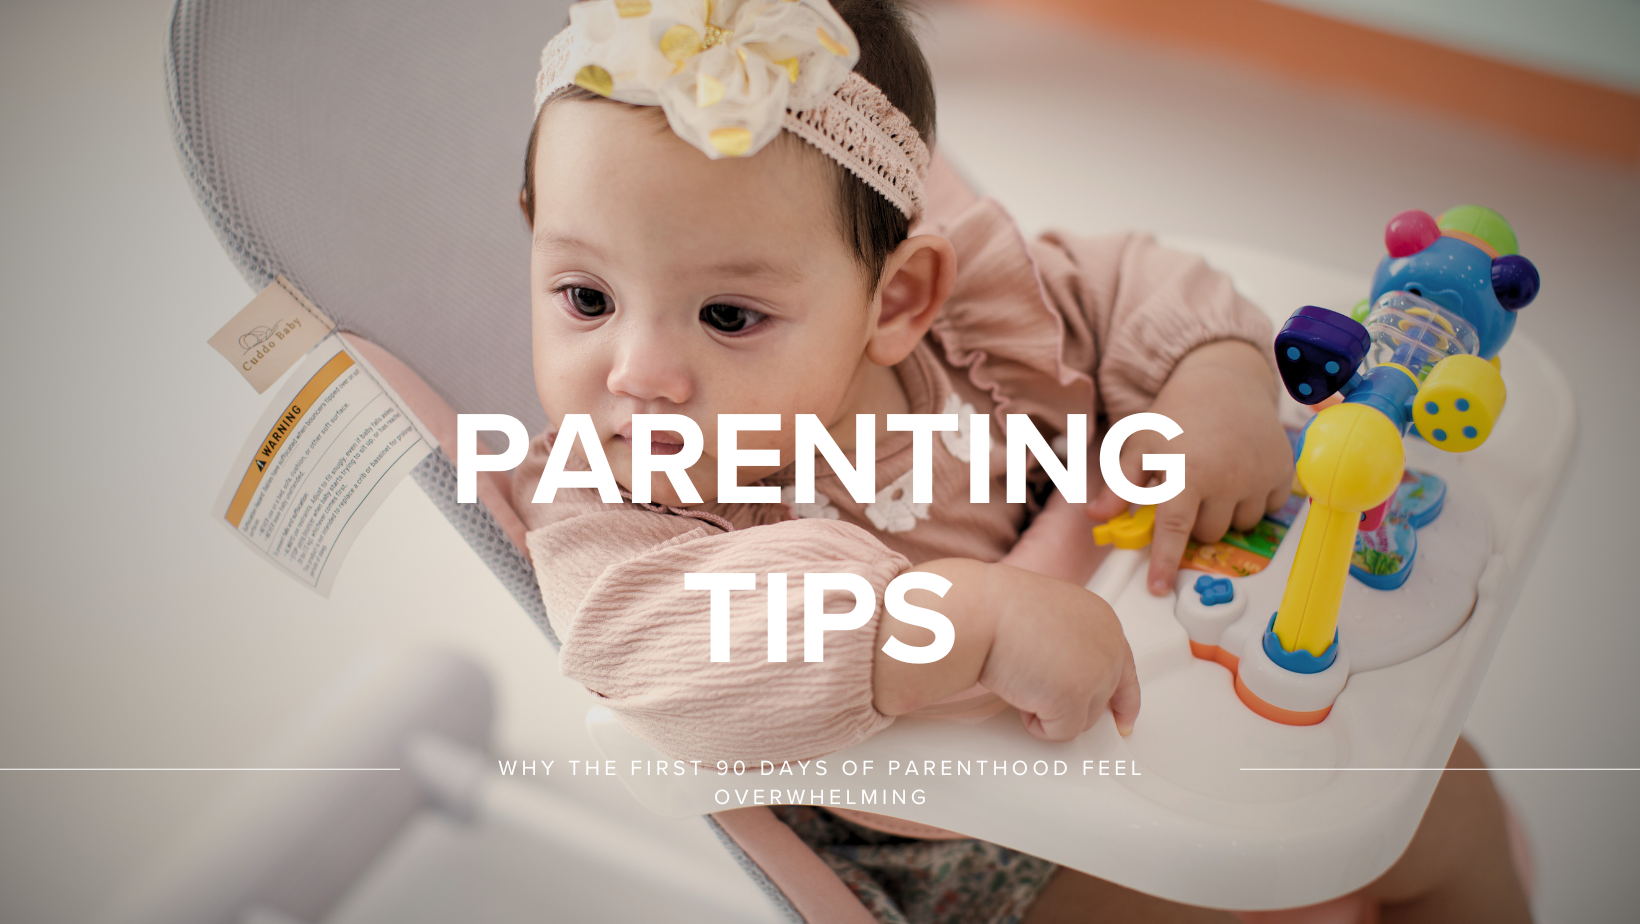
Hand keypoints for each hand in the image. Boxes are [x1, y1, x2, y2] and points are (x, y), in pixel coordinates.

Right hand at [873, 560, 1140, 738]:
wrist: (981, 612)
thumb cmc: (997, 609)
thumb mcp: (1047, 618)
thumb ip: (1069, 644)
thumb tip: (1065, 672)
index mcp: (1102, 620)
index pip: (1124, 668)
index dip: (1124, 699)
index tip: (1124, 718)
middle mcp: (1108, 645)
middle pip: (1102, 699)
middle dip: (1072, 705)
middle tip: (1040, 693)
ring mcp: (1096, 672)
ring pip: (1082, 719)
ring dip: (1049, 708)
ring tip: (1023, 677)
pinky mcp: (1075, 698)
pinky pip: (1060, 732)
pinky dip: (1036, 722)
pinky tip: (1020, 692)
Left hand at [1087, 340, 1293, 594]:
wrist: (1224, 382)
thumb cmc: (1176, 415)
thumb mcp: (1139, 445)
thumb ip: (1119, 484)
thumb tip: (1097, 517)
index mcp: (1186, 471)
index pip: (1174, 529)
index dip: (1165, 562)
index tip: (1160, 587)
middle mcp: (1227, 477)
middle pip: (1208, 533)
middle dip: (1195, 521)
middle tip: (1189, 491)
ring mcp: (1259, 476)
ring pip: (1240, 525)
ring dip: (1225, 512)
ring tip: (1215, 479)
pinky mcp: (1282, 472)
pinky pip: (1267, 509)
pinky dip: (1253, 500)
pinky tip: (1240, 475)